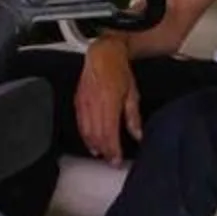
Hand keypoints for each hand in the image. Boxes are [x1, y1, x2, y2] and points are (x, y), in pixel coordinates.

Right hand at [74, 36, 142, 163]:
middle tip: (111, 160)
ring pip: (87, 132)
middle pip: (97, 135)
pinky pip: (80, 124)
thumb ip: (133, 117)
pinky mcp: (78, 102)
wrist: (103, 55)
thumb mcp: (132, 94)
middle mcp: (94, 104)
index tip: (117, 160)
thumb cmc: (119, 71)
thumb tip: (138, 135)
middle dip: (104, 151)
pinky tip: (91, 143)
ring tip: (102, 154)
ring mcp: (84, 103)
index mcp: (110, 102)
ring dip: (94, 145)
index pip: (109, 133)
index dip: (113, 150)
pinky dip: (85, 136)